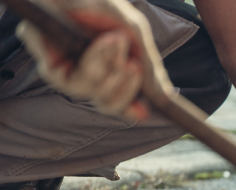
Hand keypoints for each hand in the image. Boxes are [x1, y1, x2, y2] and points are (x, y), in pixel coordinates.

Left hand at [16, 0, 171, 119]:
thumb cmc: (102, 5)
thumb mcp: (135, 34)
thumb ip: (150, 68)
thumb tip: (165, 97)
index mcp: (108, 70)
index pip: (118, 100)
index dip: (130, 108)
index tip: (143, 113)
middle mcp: (86, 74)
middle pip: (107, 104)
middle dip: (125, 88)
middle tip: (135, 66)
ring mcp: (66, 71)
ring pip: (92, 92)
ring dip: (111, 67)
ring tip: (117, 40)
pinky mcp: (49, 66)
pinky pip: (74, 81)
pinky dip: (95, 61)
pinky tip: (104, 42)